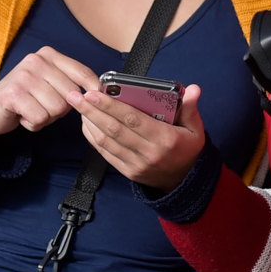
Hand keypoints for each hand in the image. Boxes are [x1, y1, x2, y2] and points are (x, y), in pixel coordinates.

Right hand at [0, 47, 99, 140]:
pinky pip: (40, 118)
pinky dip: (34, 124)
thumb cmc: (25, 98)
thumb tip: (99, 92)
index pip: (83, 73)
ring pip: (57, 108)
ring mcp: (24, 76)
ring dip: (47, 118)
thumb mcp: (49, 83)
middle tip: (43, 106)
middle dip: (61, 109)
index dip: (93, 90)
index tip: (95, 100)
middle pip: (72, 95)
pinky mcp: (13, 94)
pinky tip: (23, 117)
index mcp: (48, 55)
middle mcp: (36, 60)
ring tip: (32, 110)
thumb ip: (70, 82)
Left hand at [73, 82, 208, 189]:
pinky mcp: (127, 171)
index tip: (95, 93)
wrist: (185, 182)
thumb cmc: (188, 150)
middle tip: (75, 95)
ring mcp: (135, 164)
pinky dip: (92, 137)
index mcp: (165, 138)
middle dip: (92, 110)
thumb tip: (193, 89)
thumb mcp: (195, 129)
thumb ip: (191, 108)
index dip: (111, 106)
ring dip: (89, 122)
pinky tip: (86, 123)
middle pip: (114, 129)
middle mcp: (148, 152)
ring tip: (77, 105)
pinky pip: (105, 153)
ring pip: (105, 141)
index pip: (133, 119)